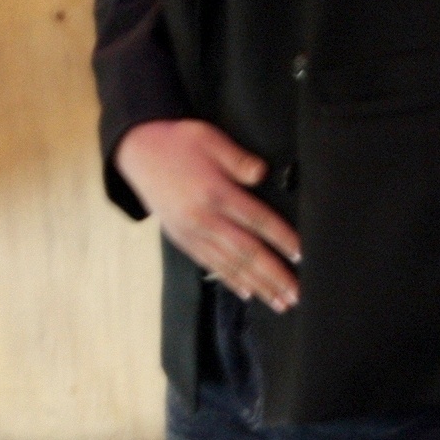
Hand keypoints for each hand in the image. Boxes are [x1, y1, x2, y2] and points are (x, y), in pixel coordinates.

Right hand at [114, 120, 299, 311]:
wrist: (137, 152)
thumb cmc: (178, 141)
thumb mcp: (210, 138)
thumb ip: (238, 158)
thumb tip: (261, 173)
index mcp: (215, 192)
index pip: (257, 220)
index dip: (281, 238)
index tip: (302, 255)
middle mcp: (204, 218)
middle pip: (246, 252)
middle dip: (274, 275)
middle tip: (297, 294)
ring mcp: (192, 233)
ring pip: (230, 265)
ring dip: (257, 285)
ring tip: (279, 302)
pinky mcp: (182, 239)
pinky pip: (210, 265)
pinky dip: (230, 280)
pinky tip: (248, 293)